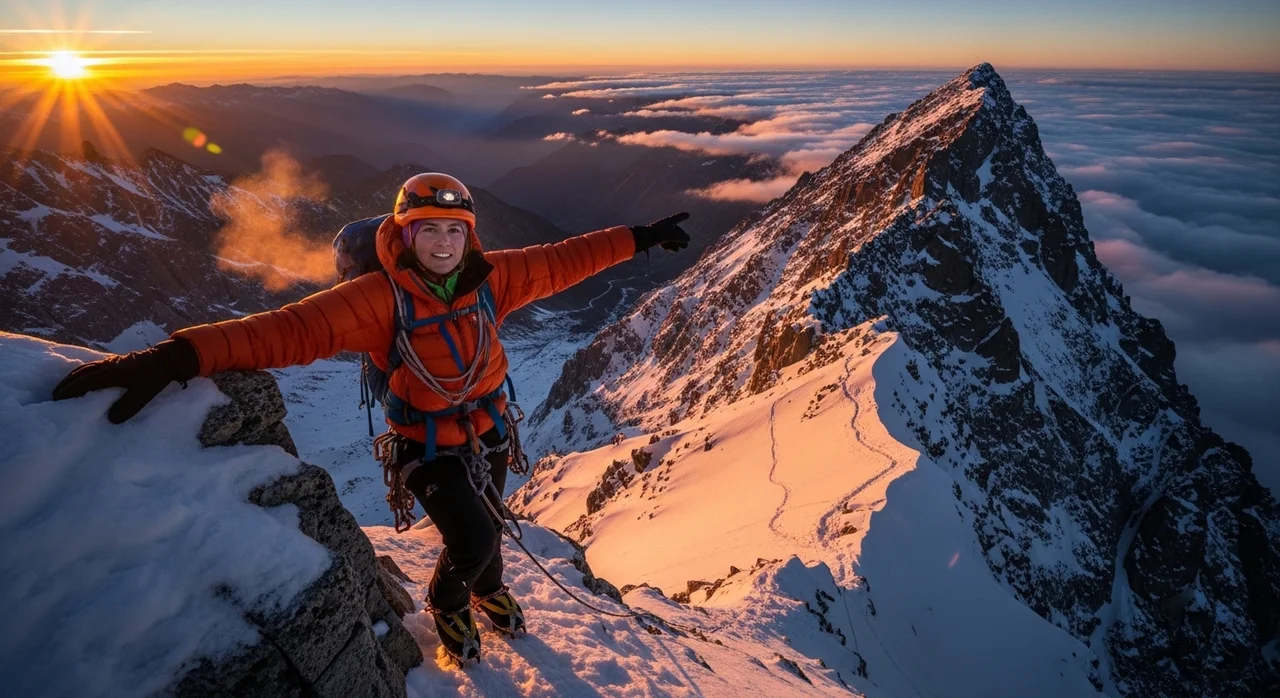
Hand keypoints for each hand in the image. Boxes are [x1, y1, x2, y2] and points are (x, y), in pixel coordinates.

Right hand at [52, 338, 200, 423]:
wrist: (167, 359)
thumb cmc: (154, 377)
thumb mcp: (142, 396)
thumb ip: (125, 409)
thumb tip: (110, 419)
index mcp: (109, 374)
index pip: (82, 383)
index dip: (68, 391)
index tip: (56, 399)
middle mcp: (106, 366)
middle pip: (80, 373)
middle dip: (66, 383)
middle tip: (55, 394)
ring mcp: (111, 362)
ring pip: (86, 368)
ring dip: (74, 377)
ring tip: (65, 386)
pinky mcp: (117, 361)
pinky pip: (94, 366)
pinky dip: (84, 371)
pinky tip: (85, 377)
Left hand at [630, 212, 690, 252]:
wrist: (643, 239)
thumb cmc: (659, 234)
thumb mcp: (673, 235)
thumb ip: (682, 236)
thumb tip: (687, 239)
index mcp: (668, 221)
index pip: (678, 218)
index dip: (683, 217)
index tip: (687, 215)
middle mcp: (664, 226)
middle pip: (675, 231)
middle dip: (681, 237)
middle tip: (686, 244)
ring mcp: (659, 232)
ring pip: (670, 237)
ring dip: (675, 243)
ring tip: (679, 248)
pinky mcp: (654, 239)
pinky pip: (663, 242)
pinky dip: (668, 245)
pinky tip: (668, 249)